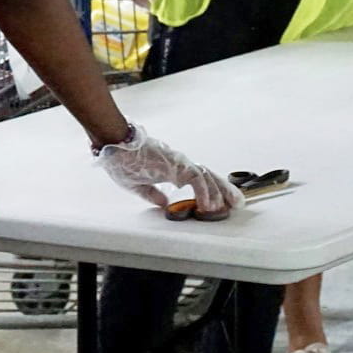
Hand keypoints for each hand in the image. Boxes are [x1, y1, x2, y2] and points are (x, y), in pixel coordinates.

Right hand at [96, 124, 243, 214]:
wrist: (115, 145)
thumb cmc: (123, 161)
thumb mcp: (137, 185)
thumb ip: (152, 194)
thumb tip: (164, 203)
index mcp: (174, 169)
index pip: (199, 180)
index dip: (212, 191)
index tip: (221, 203)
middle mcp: (181, 164)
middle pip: (210, 177)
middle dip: (225, 191)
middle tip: (238, 204)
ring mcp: (179, 163)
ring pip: (206, 177)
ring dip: (218, 193)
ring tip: (226, 207)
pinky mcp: (175, 164)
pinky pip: (195, 178)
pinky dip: (203, 191)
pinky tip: (207, 204)